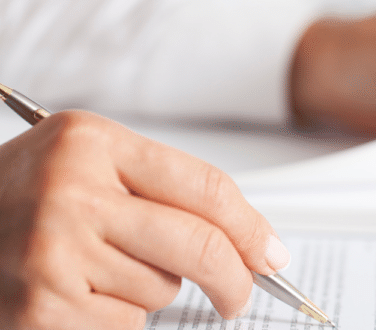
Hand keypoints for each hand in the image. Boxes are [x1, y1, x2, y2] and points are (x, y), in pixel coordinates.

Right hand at [0, 111, 290, 329]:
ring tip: (93, 269)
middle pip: (199, 244)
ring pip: (160, 289)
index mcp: (90, 143)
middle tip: (238, 294)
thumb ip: (160, 191)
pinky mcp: (40, 309)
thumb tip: (246, 242)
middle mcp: (70, 192)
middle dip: (234, 278)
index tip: (271, 254)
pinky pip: (125, 325)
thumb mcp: (86, 166)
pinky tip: (74, 296)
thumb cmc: (21, 199)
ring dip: (145, 290)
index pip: (206, 188)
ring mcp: (52, 252)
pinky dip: (113, 319)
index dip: (252, 228)